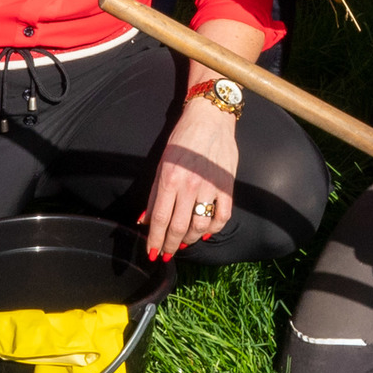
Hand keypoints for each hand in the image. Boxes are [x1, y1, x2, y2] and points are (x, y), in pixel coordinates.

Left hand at [141, 100, 239, 261]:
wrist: (210, 118)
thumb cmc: (182, 139)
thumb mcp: (162, 164)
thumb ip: (155, 195)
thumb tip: (144, 220)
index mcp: (170, 179)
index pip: (160, 219)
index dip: (155, 240)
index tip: (152, 253)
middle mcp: (190, 186)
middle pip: (179, 227)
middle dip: (170, 245)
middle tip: (166, 254)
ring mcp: (211, 186)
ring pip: (200, 226)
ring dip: (190, 239)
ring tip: (183, 242)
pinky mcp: (227, 186)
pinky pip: (222, 216)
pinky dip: (214, 229)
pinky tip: (205, 231)